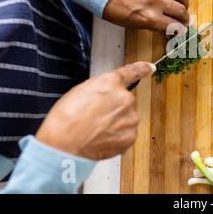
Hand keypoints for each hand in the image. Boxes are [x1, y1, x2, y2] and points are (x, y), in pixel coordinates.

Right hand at [36, 62, 154, 159]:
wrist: (63, 146)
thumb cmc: (66, 118)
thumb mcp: (81, 90)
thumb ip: (103, 87)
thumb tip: (110, 90)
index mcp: (111, 82)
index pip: (133, 71)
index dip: (142, 69)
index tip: (149, 68)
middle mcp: (125, 98)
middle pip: (125, 100)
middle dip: (114, 107)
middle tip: (95, 115)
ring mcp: (130, 118)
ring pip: (127, 117)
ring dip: (116, 122)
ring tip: (96, 128)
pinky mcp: (130, 136)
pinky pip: (126, 133)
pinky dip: (116, 136)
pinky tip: (101, 137)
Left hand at [103, 0, 189, 31]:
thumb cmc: (115, 9)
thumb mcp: (133, 24)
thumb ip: (153, 24)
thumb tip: (168, 26)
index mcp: (149, 17)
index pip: (175, 25)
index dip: (180, 30)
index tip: (181, 30)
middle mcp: (155, 2)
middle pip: (181, 11)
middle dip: (185, 18)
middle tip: (184, 20)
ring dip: (184, 3)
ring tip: (181, 6)